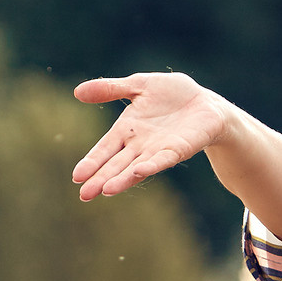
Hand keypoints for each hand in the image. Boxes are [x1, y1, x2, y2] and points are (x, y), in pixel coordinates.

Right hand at [70, 72, 232, 199]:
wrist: (204, 101)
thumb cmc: (171, 95)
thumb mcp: (139, 85)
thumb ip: (110, 89)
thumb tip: (77, 91)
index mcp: (126, 130)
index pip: (104, 149)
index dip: (91, 162)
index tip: (77, 176)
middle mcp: (139, 145)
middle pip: (116, 164)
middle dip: (100, 179)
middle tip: (84, 195)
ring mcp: (158, 150)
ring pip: (135, 167)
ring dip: (121, 179)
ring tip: (106, 190)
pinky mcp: (178, 149)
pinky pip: (163, 159)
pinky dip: (151, 165)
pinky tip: (139, 171)